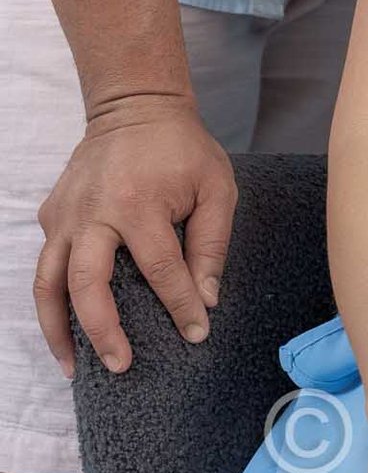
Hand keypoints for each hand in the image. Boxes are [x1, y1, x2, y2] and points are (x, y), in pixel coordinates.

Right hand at [34, 91, 236, 377]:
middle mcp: (94, 212)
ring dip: (58, 330)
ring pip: (48, 283)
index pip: (160, 269)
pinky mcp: (51, 214)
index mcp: (139, 202)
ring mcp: (66, 214)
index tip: (196, 333)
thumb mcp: (215, 185)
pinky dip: (51, 300)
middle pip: (87, 284)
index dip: (180, 306)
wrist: (135, 106)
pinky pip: (46, 264)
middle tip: (121, 365)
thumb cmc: (181, 148)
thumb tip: (205, 299)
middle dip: (103, 331)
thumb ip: (212, 242)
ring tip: (74, 366)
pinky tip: (66, 326)